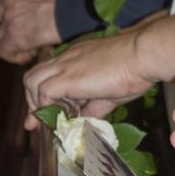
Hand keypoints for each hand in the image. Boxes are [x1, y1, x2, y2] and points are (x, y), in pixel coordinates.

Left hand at [0, 0, 64, 62]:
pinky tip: (28, 55)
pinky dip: (14, 56)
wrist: (75, 9)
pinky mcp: (14, 36)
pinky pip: (3, 51)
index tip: (5, 22)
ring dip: (9, 46)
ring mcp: (10, 19)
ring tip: (25, 49)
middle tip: (10, 40)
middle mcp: (8, 1)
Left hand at [23, 25, 155, 125]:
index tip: (48, 115)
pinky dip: (47, 107)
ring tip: (52, 119)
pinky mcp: (67, 77)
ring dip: (37, 103)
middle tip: (40, 120)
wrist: (144, 55)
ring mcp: (65, 66)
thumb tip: (84, 120)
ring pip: (31, 81)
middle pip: (33, 76)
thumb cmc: (136, 69)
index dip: (44, 97)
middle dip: (33, 100)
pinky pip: (43, 92)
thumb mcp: (111, 92)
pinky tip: (62, 117)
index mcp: (77, 58)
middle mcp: (67, 59)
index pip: (49, 74)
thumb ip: (94, 106)